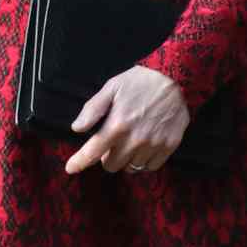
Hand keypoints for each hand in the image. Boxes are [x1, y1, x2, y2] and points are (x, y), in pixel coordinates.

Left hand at [66, 66, 189, 175]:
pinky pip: (150, 167)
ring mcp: (153, 144)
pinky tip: (145, 147)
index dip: (79, 162)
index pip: (93, 152)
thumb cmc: (140, 81)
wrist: (175, 78)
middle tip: (113, 142)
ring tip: (131, 142)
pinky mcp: (169, 146)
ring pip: (131, 168)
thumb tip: (77, 128)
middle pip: (111, 165)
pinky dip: (144, 161)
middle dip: (108, 156)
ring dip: (127, 159)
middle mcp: (135, 139)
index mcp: (117, 124)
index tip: (71, 168)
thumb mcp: (112, 88)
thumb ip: (93, 109)